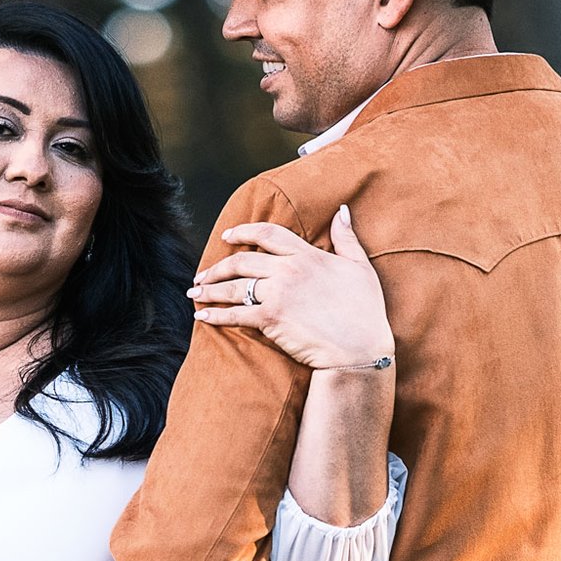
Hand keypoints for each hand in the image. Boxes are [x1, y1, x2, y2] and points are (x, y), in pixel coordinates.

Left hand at [189, 206, 393, 370]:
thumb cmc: (365, 311)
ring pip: (234, 286)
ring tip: (195, 291)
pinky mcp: (270, 319)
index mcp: (307, 255)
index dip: (244, 231)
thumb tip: (341, 211)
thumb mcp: (360, 267)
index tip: (227, 236)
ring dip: (210, 288)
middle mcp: (288, 270)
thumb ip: (346, 238)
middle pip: (243, 260)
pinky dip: (215, 315)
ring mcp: (277, 294)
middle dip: (219, 265)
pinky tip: (202, 316)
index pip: (268, 233)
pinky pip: (235, 314)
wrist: (359, 349)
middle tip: (205, 272)